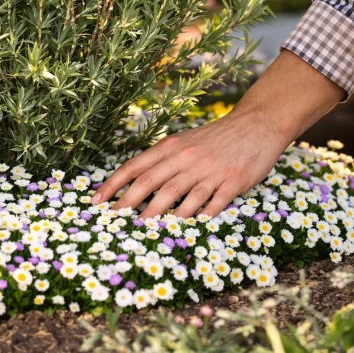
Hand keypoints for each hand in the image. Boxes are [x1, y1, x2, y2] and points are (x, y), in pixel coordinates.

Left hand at [92, 110, 289, 217]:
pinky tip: (190, 227)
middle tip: (112, 220)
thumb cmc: (214, 138)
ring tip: (142, 229)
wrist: (256, 124)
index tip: (96, 200)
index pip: (135, 166)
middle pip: (152, 181)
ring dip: (160, 213)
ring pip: (179, 193)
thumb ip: (162, 161)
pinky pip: (214, 201)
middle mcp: (186, 157)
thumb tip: (132, 184)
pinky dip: (201, 215)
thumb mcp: (184, 142)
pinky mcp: (232, 181)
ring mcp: (210, 170)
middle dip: (129, 202)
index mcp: (171, 147)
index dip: (113, 183)